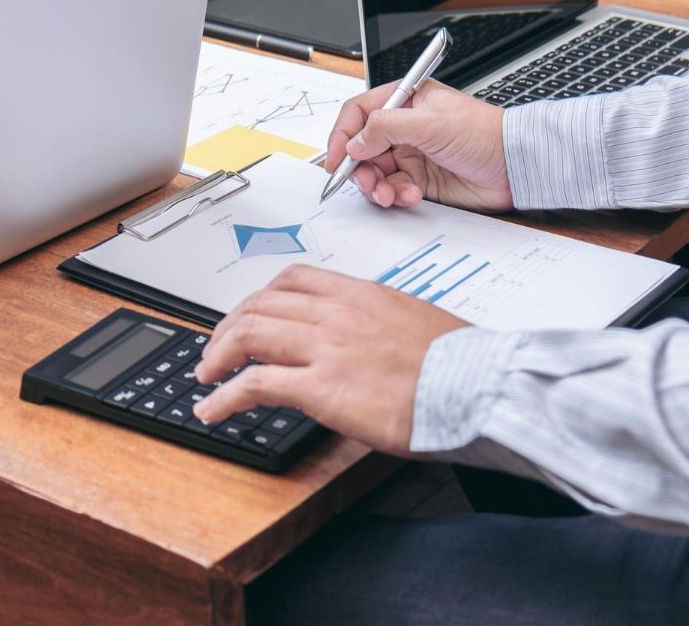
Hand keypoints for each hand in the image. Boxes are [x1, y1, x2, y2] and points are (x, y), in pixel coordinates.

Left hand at [192, 265, 468, 454]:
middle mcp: (338, 313)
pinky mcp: (322, 388)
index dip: (260, 296)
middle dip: (229, 326)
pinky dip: (225, 396)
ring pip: (250, 334)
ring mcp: (327, 347)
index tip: (248, 314)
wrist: (482, 387)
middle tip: (217, 348)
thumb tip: (367, 344)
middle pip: (261, 303)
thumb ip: (380, 326)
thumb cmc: (463, 364)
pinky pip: (255, 384)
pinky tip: (213, 409)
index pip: (294, 279)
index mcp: (362, 294)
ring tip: (206, 376)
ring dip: (218, 355)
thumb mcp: (415, 324)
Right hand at [326, 78, 511, 211]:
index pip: (358, 114)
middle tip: (367, 182)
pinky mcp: (419, 180)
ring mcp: (411, 154)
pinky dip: (397, 195)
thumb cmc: (483, 133)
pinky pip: (393, 189)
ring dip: (378, 186)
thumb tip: (354, 143)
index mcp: (404, 102)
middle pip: (361, 148)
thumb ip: (385, 128)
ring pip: (375, 172)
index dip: (342, 135)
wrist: (514, 166)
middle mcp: (403, 127)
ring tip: (391, 194)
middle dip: (360, 168)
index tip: (335, 159)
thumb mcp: (429, 123)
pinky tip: (412, 195)